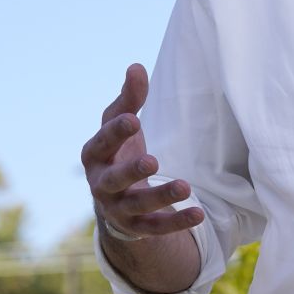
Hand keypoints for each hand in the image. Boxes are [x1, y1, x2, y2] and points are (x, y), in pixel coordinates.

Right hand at [81, 64, 203, 239]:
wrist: (114, 196)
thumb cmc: (118, 149)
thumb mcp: (120, 124)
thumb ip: (129, 98)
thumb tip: (136, 67)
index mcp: (94, 154)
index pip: (102, 142)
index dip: (116, 132)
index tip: (133, 119)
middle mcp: (101, 183)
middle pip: (113, 179)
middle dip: (130, 171)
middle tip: (152, 161)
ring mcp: (118, 207)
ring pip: (137, 205)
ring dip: (160, 197)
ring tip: (185, 187)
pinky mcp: (136, 226)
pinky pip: (156, 226)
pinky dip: (176, 222)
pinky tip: (198, 213)